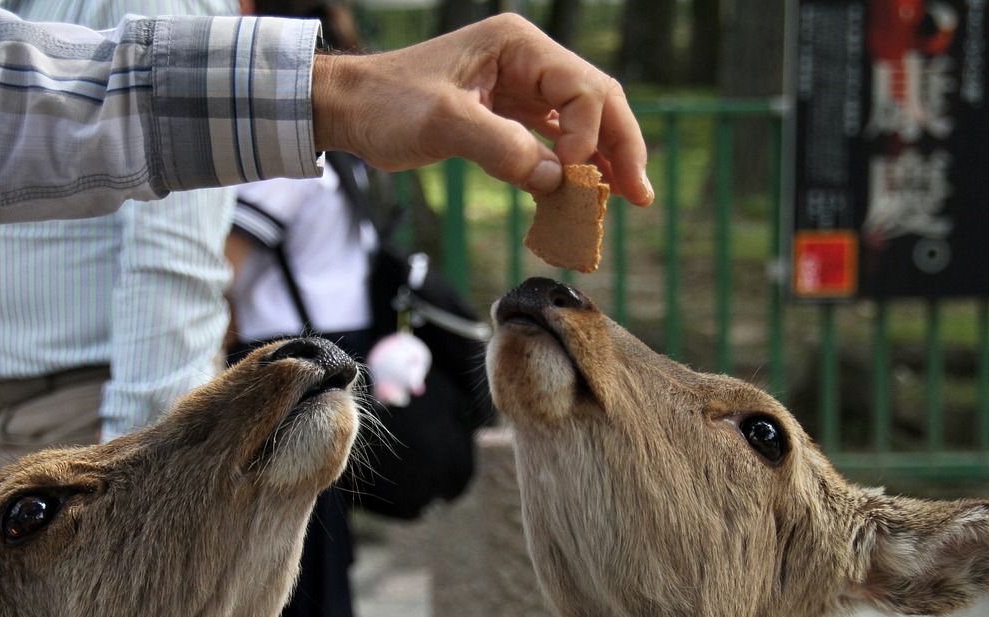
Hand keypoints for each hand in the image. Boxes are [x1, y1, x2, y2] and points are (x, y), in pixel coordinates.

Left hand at [312, 14, 652, 204]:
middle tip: (640, 195)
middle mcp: (526, 59)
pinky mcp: (508, 113)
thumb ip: (501, 148)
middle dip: (621, 146)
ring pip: (582, 121)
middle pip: (596, 100)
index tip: (571, 176)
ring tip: (627, 199)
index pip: (581, 87)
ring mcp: (520, 86)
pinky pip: (554, 138)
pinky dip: (572, 166)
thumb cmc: (386, 105)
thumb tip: (556, 179)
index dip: (589, 135)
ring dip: (604, 159)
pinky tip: (586, 193)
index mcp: (517, 45)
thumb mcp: (442, 123)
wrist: (348, 108)